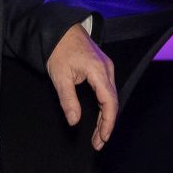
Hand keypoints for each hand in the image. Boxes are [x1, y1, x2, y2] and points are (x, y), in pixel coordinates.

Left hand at [45, 24, 118, 149]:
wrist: (59, 29)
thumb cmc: (59, 50)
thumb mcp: (60, 77)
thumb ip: (68, 100)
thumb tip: (74, 121)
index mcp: (99, 70)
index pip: (109, 102)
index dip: (107, 123)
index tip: (102, 138)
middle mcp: (107, 69)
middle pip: (112, 102)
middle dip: (107, 124)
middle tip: (98, 143)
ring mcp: (106, 68)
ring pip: (111, 97)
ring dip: (105, 117)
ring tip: (98, 136)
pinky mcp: (102, 68)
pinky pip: (107, 91)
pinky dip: (104, 106)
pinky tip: (99, 117)